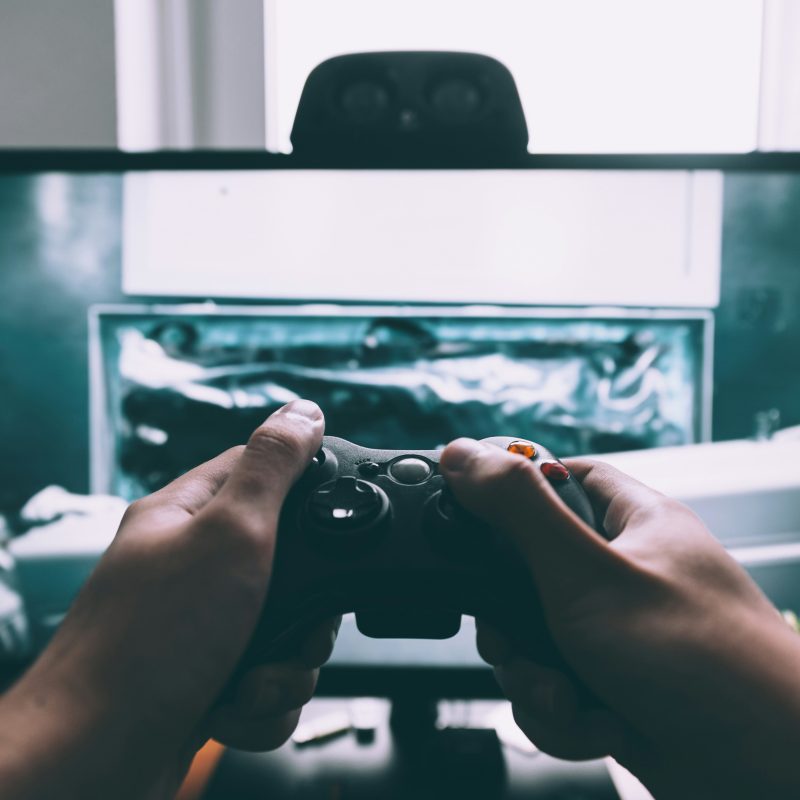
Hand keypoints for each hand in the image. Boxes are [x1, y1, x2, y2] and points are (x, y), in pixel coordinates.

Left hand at [0, 400, 333, 799]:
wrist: (94, 763)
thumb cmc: (148, 645)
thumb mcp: (230, 534)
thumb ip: (273, 469)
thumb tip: (303, 410)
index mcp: (188, 515)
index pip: (259, 469)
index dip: (305, 486)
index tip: (334, 511)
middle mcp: (193, 566)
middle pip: (290, 562)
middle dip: (305, 610)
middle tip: (290, 625)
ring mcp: (200, 625)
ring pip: (286, 629)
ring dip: (286, 666)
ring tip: (253, 679)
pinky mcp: (208, 675)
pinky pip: (267, 679)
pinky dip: (263, 701)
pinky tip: (234, 707)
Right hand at [439, 440, 799, 798]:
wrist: (766, 775)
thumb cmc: (703, 662)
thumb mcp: (587, 572)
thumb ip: (518, 509)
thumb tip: (461, 453)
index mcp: (633, 523)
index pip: (560, 477)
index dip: (512, 490)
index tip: (473, 515)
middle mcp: (626, 574)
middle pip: (528, 572)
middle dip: (511, 620)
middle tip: (518, 639)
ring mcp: (621, 633)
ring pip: (534, 639)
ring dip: (535, 678)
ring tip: (568, 697)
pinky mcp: (615, 686)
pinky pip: (556, 687)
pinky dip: (564, 714)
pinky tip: (597, 724)